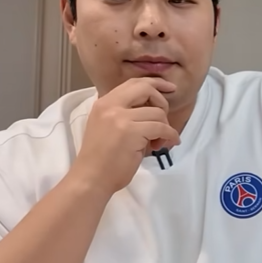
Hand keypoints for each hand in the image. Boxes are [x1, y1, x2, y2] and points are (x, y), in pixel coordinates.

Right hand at [68, 77, 181, 194]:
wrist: (91, 178)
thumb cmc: (102, 159)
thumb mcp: (110, 127)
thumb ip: (127, 114)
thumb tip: (154, 109)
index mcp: (104, 103)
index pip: (133, 83)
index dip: (155, 83)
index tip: (169, 88)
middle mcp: (110, 106)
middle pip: (146, 88)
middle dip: (162, 100)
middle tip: (165, 118)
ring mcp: (120, 117)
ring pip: (157, 112)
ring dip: (164, 127)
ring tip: (158, 142)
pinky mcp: (131, 132)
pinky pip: (161, 128)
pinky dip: (170, 135)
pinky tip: (168, 143)